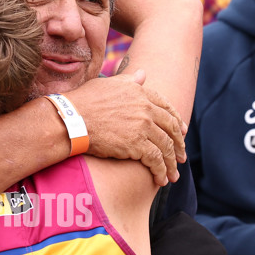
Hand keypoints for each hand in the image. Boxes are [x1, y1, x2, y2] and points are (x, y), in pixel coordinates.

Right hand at [66, 70, 186, 185]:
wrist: (71, 119)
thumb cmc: (84, 101)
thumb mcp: (108, 84)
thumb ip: (129, 81)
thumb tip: (142, 74)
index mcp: (141, 93)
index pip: (167, 108)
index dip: (177, 121)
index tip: (182, 133)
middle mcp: (146, 108)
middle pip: (171, 129)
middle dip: (179, 145)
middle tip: (182, 157)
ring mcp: (143, 127)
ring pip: (166, 147)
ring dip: (172, 163)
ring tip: (173, 175)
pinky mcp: (137, 145)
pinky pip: (156, 160)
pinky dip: (161, 171)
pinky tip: (161, 180)